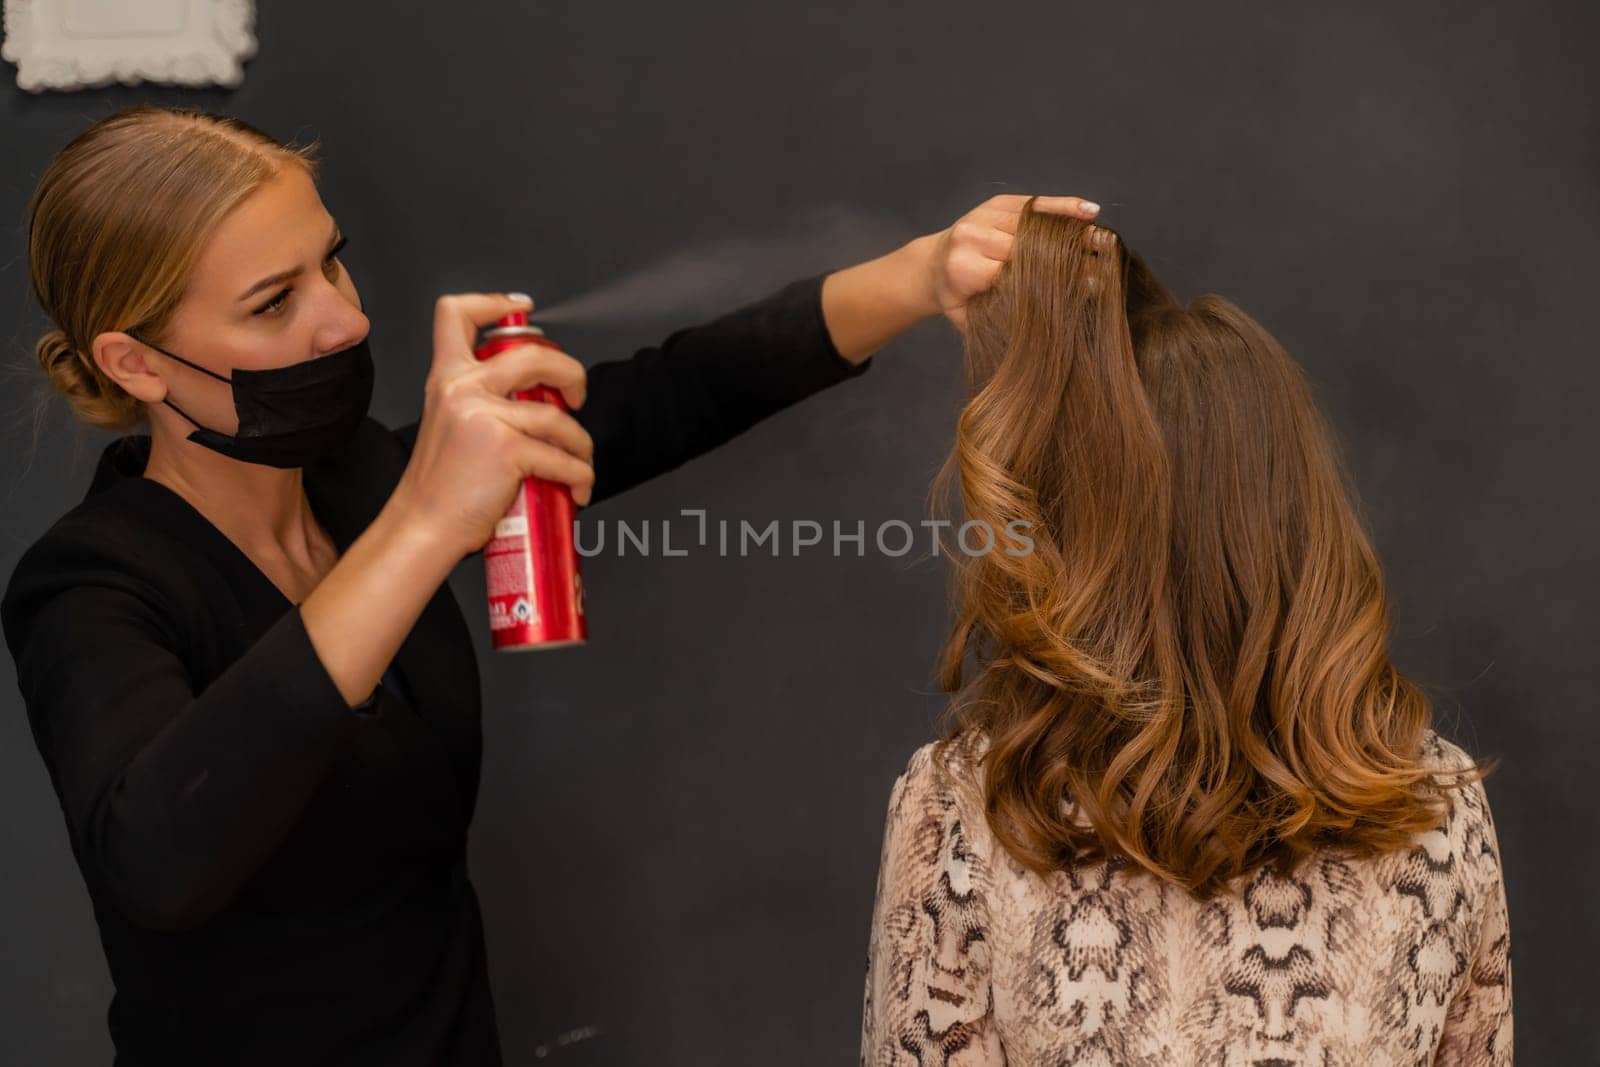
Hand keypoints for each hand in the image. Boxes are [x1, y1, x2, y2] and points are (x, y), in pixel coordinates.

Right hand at [390, 292, 595, 559]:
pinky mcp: (507, 449)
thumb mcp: (449, 425)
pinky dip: (579, 475)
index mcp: (446, 378)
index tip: (523, 309)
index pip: (456, 314)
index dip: (494, 302)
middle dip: (571, 372)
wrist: (423, 526)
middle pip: (533, 353)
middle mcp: (462, 388)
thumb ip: (480, 400)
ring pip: (557, 416)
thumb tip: (537, 397)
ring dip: (580, 443)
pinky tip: (576, 489)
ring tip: (578, 463)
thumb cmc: (441, 486)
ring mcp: (485, 416)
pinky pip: (562, 457)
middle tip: (576, 396)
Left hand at [925, 194, 1102, 329]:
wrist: (929, 266)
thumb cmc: (956, 299)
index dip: (1053, 280)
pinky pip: (1034, 203)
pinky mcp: (995, 203)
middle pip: (1030, 245)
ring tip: (1100, 239)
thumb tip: (1048, 332)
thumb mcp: (970, 319)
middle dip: (1067, 256)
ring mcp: (983, 216)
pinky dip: (1062, 207)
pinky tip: (1087, 212)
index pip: (1017, 274)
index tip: (1087, 288)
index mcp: (965, 268)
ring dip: (1070, 231)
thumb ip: (1000, 322)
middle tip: (1102, 264)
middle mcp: (972, 237)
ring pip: (1035, 222)